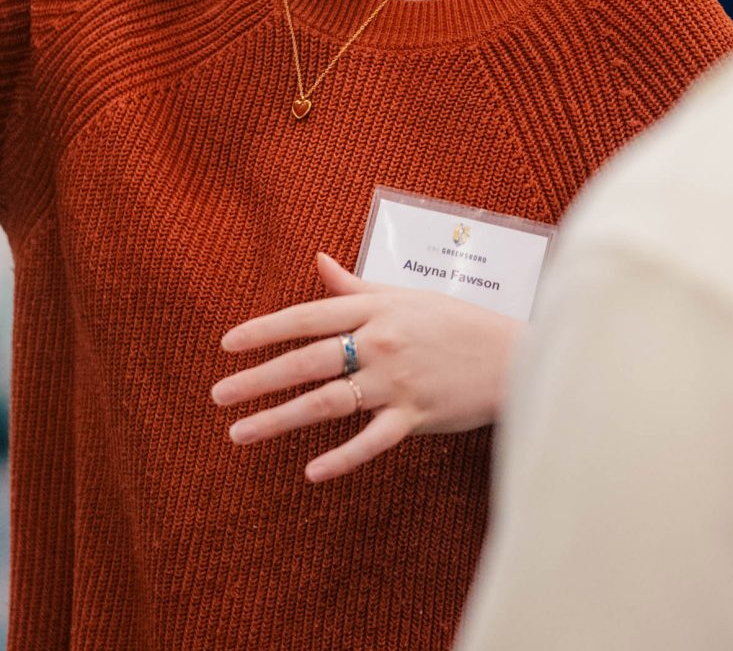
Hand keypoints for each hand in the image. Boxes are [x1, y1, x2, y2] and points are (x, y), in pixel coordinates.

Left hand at [213, 252, 518, 482]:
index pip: (305, 318)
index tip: (226, 345)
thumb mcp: (404, 294)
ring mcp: (396, 382)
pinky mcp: (417, 415)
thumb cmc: (455, 321)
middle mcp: (378, 343)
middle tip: (217, 396)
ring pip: (327, 401)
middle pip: (306, 361)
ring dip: (279, 418)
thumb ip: (354, 285)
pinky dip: (342, 457)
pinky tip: (310, 471)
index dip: (263, 330)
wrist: (514, 354)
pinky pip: (372, 440)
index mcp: (373, 310)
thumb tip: (318, 260)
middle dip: (257, 379)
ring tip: (240, 432)